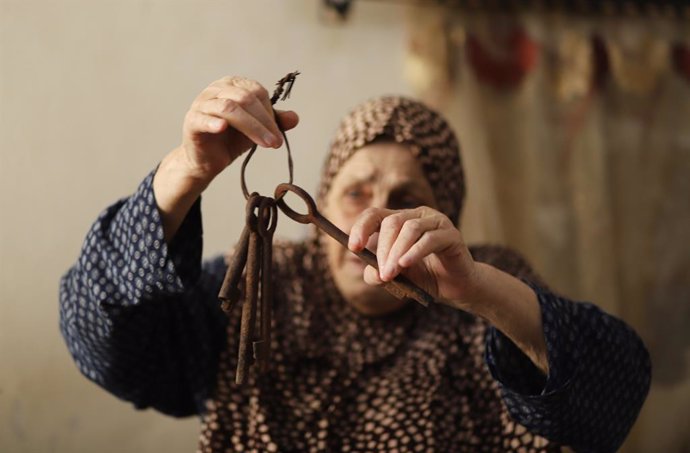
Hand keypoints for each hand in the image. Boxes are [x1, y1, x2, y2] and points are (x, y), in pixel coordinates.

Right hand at [179, 76, 298, 182]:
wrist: (207, 161)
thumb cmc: (231, 140)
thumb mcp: (257, 130)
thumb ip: (274, 122)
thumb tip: (295, 118)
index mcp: (232, 85)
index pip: (256, 91)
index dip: (270, 112)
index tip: (278, 133)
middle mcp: (216, 89)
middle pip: (245, 98)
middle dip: (264, 121)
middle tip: (277, 142)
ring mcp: (201, 103)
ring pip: (229, 108)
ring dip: (251, 127)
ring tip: (266, 144)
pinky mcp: (192, 121)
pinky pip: (203, 119)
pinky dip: (214, 122)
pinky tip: (223, 128)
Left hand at [347, 206, 480, 307]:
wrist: (454, 289)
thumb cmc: (423, 278)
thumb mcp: (395, 278)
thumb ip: (378, 274)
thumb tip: (373, 272)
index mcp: (399, 221)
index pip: (374, 215)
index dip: (361, 228)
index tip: (354, 248)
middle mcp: (417, 216)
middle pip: (391, 222)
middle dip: (382, 250)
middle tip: (382, 274)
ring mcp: (435, 222)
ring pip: (409, 228)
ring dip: (396, 252)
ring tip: (391, 274)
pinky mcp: (451, 234)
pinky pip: (430, 238)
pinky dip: (415, 252)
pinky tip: (406, 264)